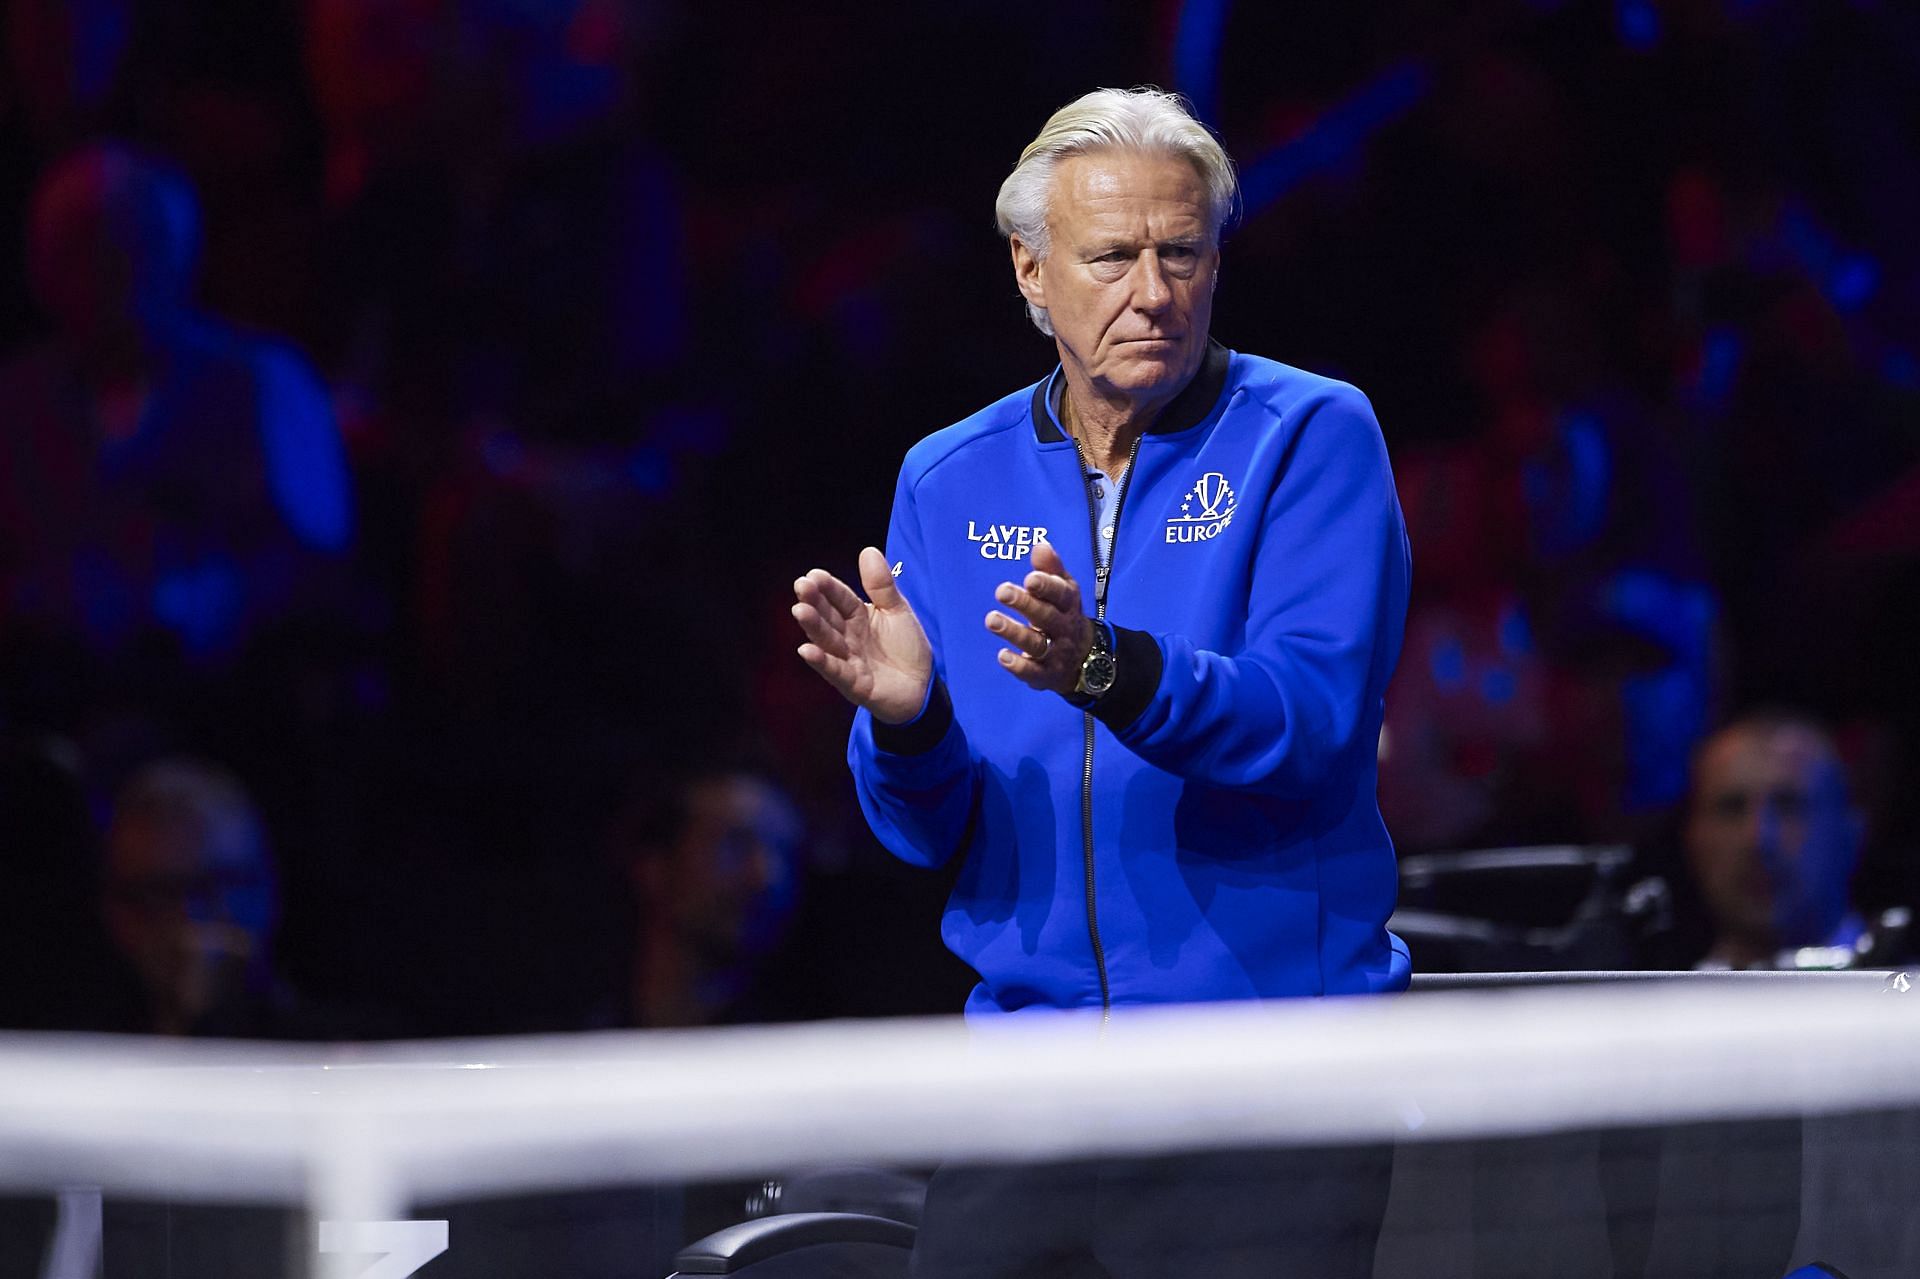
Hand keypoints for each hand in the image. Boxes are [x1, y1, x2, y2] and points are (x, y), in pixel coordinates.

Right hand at [793, 546, 932, 723]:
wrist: (923, 687)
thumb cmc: (906, 648)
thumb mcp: (898, 611)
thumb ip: (882, 586)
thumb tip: (868, 550)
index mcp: (858, 617)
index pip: (841, 599)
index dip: (829, 587)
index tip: (814, 574)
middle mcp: (848, 637)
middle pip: (829, 617)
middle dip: (815, 602)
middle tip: (802, 586)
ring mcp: (849, 660)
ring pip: (828, 641)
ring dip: (814, 627)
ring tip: (800, 611)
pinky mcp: (854, 685)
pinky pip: (836, 672)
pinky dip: (822, 662)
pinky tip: (807, 650)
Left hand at [985, 539, 1093, 695]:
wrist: (1088, 660)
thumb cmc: (1065, 615)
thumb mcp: (1064, 590)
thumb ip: (1051, 569)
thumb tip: (1040, 545)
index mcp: (1069, 605)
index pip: (1062, 595)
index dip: (1047, 587)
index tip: (1030, 578)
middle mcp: (1065, 629)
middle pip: (1047, 617)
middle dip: (1025, 604)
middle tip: (1002, 591)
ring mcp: (1057, 654)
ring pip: (1037, 643)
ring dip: (1014, 632)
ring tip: (991, 619)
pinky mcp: (1047, 675)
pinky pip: (1033, 672)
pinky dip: (1019, 665)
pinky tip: (1002, 656)